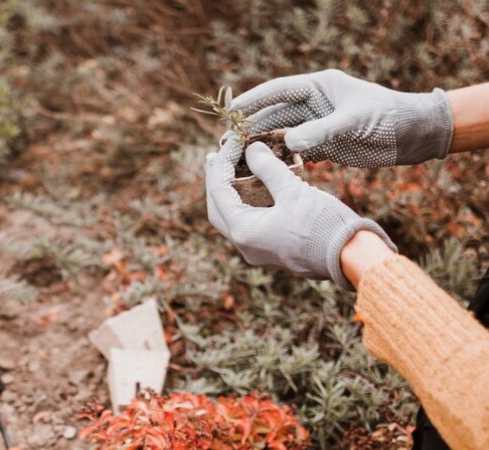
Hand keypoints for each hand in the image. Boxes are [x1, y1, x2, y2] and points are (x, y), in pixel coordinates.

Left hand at [205, 138, 395, 289]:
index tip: (232, 141)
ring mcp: (256, 250)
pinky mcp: (270, 249)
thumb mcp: (293, 191)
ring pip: (233, 217)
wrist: (350, 257)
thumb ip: (268, 168)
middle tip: (218, 155)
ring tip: (233, 168)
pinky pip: (250, 223)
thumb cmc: (323, 225)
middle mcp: (244, 245)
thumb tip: (252, 149)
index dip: (222, 162)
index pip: (218, 191)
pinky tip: (254, 186)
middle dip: (216, 180)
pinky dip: (247, 203)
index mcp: (244, 231)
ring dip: (231, 192)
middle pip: (218, 207)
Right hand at [231, 69, 452, 167]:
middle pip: (273, 115)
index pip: (278, 91)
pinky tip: (262, 172)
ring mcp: (316, 125)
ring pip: (280, 136)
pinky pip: (293, 153)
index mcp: (319, 87)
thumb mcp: (354, 122)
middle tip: (227, 144)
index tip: (231, 112)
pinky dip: (278, 161)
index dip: (253, 101)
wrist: (414, 135)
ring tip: (237, 160)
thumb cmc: (388, 118)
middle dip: (250, 129)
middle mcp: (313, 105)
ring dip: (260, 147)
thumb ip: (321, 131)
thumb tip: (288, 141)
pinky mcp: (322, 145)